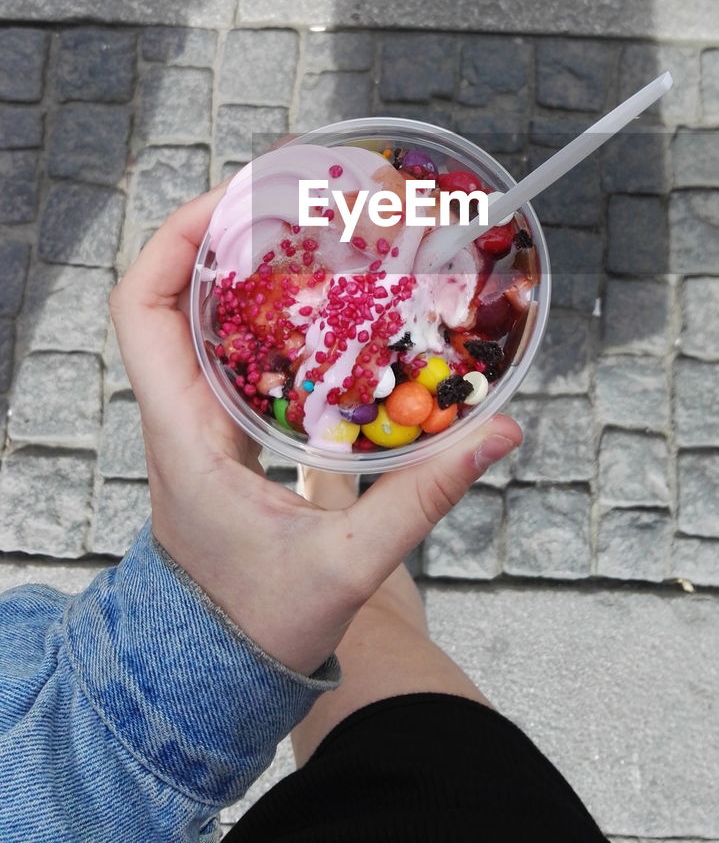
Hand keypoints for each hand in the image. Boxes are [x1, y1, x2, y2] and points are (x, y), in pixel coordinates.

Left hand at [110, 187, 521, 676]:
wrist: (216, 669)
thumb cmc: (258, 624)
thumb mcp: (347, 563)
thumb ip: (424, 497)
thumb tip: (499, 433)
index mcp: (183, 431)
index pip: (142, 309)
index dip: (174, 240)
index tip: (231, 200)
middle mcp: (178, 413)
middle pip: (171, 293)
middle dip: (219, 233)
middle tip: (288, 198)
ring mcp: (196, 421)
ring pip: (199, 318)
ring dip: (241, 269)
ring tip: (306, 232)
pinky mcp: (222, 433)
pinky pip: (231, 353)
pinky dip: (264, 314)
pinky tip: (317, 304)